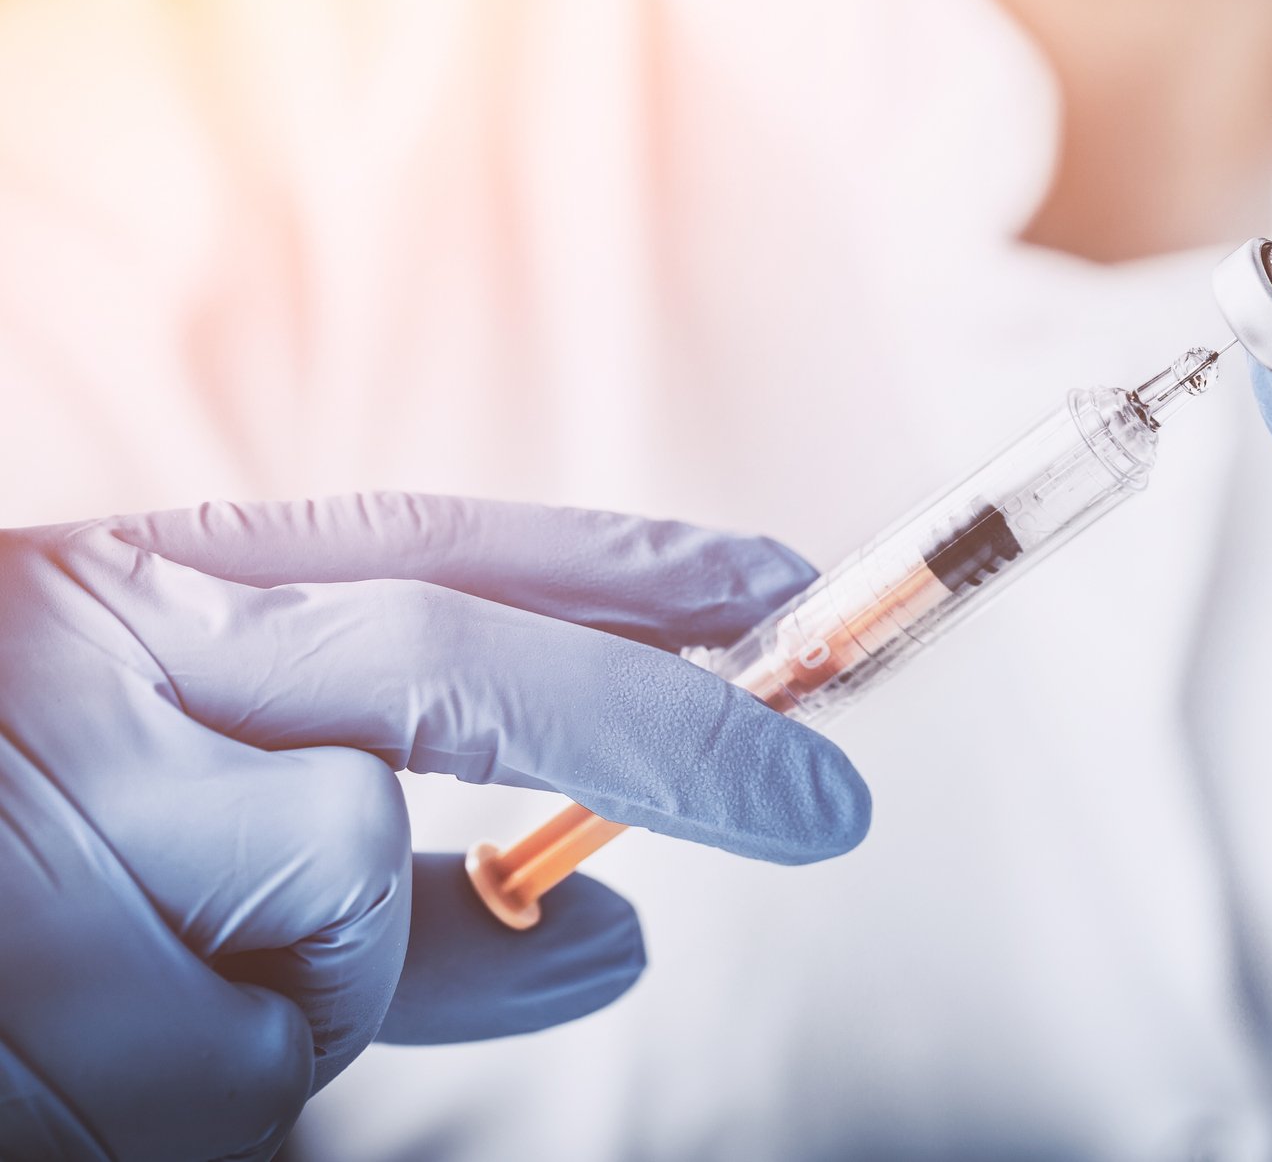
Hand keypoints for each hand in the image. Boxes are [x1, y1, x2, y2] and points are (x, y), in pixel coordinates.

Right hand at [0, 494, 867, 1160]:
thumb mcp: (158, 780)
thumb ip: (410, 874)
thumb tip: (628, 936)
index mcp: (139, 592)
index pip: (435, 547)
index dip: (623, 571)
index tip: (784, 599)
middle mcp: (100, 673)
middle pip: (448, 672)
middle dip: (659, 734)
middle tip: (822, 801)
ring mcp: (49, 831)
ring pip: (336, 940)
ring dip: (307, 1006)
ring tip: (125, 981)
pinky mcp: (27, 1006)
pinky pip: (237, 1087)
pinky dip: (214, 1095)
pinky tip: (78, 1047)